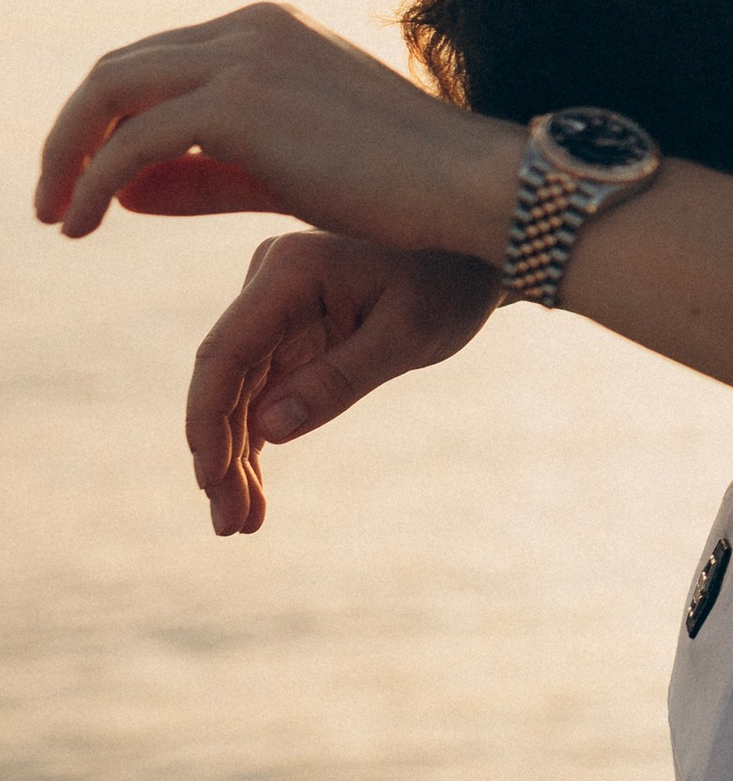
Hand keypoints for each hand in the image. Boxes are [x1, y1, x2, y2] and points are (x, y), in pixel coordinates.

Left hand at [36, 2, 519, 259]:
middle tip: (52, 197)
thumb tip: (119, 188)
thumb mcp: (286, 173)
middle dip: (72, 131)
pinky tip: (81, 221)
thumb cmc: (399, 190)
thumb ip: (205, 174)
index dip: (109, 117)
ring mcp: (243, 56)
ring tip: (55, 215)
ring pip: (111, 93)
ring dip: (66, 155)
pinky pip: (130, 142)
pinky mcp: (235, 103)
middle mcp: (250, 26)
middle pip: (121, 68)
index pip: (157, 60)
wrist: (465, 188)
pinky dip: (90, 180)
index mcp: (269, 27)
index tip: (85, 174)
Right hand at [189, 233, 502, 535]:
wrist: (476, 253)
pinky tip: (254, 492)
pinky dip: (259, 438)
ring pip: (239, 393)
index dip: (207, 423)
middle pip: (225, 381)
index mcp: (289, 271)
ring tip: (243, 524)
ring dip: (236, 457)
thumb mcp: (407, 336)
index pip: (224, 354)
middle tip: (231, 526)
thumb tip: (267, 432)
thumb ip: (339, 380)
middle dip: (222, 456)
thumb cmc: (450, 283)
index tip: (209, 483)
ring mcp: (275, 305)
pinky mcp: (290, 328)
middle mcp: (268, 281)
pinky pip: (263, 389)